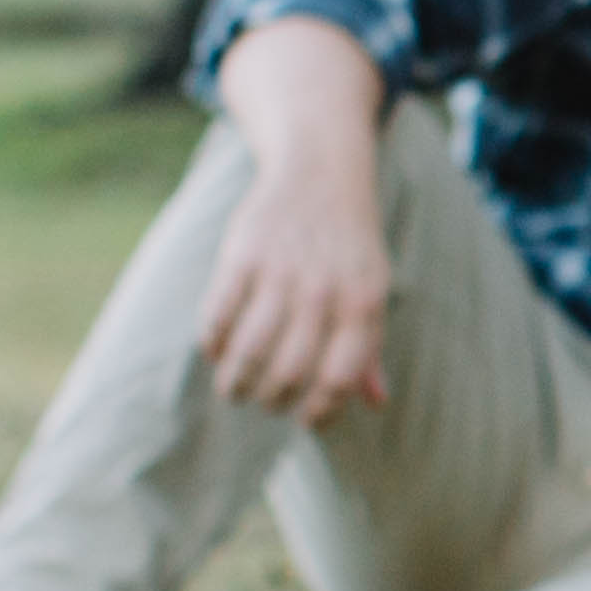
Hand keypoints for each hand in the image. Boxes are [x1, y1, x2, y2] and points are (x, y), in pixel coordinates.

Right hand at [196, 149, 392, 422]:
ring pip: (250, 351)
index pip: (339, 378)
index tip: (304, 419)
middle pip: (289, 371)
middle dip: (271, 401)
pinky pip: (218, 316)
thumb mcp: (373, 288)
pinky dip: (212, 344)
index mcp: (364, 302)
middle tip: (262, 403)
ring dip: (236, 383)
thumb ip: (370, 346)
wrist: (320, 171)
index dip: (320, 410)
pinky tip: (215, 352)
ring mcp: (281, 271)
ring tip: (233, 390)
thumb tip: (378, 403)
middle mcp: (324, 289)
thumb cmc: (349, 245)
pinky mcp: (242, 253)